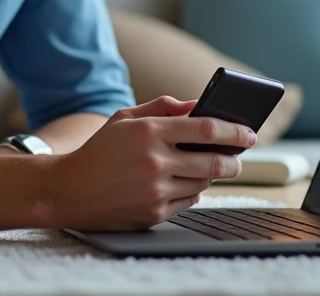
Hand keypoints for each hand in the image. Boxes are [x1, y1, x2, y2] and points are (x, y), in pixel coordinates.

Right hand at [46, 96, 255, 231]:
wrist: (69, 189)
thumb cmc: (99, 150)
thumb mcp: (125, 118)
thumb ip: (163, 107)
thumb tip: (197, 105)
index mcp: (149, 132)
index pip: (206, 129)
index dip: (234, 131)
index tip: (249, 133)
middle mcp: (155, 161)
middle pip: (214, 162)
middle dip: (233, 160)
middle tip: (237, 157)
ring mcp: (155, 191)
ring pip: (204, 183)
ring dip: (210, 175)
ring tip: (205, 167)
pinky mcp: (154, 214)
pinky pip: (189, 201)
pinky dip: (192, 192)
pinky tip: (183, 183)